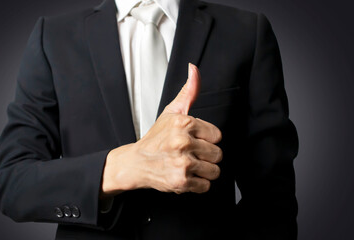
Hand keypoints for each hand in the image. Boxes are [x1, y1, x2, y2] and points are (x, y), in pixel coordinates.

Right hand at [101, 63, 221, 196]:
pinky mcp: (180, 181)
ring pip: (214, 171)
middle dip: (206, 157)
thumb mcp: (171, 112)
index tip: (192, 141)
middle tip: (189, 155)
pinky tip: (184, 176)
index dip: (206, 140)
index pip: (217, 136)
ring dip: (203, 172)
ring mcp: (182, 163)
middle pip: (218, 154)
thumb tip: (194, 68)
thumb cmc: (156, 138)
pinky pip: (206, 186)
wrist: (136, 163)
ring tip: (187, 166)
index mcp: (183, 123)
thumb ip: (188, 92)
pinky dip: (197, 184)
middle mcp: (183, 142)